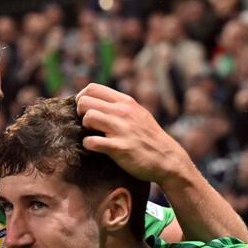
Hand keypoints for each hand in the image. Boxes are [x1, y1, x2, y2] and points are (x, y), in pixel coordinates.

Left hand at [75, 82, 189, 184]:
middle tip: (88, 125)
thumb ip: (120, 106)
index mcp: (126, 102)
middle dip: (80, 113)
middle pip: (85, 101)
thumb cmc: (149, 138)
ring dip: (84, 128)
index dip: (83, 98)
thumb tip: (97, 101)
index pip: (92, 88)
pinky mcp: (119, 148)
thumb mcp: (138, 114)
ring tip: (93, 135)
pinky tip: (95, 148)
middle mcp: (123, 112)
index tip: (86, 111)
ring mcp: (121, 129)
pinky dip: (88, 145)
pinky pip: (92, 142)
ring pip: (88, 118)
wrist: (167, 159)